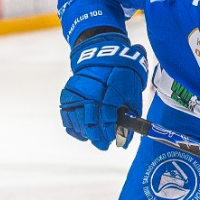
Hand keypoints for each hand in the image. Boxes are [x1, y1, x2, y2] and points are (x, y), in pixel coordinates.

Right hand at [59, 33, 147, 149]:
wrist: (103, 54)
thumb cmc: (123, 75)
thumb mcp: (133, 93)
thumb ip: (130, 117)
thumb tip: (126, 142)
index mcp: (111, 89)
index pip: (107, 117)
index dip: (110, 132)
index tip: (113, 140)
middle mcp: (92, 90)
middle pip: (91, 122)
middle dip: (98, 138)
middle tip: (104, 145)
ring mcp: (78, 92)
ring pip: (78, 121)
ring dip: (86, 133)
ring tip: (94, 138)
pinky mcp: (68, 93)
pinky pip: (67, 115)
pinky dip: (74, 126)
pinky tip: (82, 133)